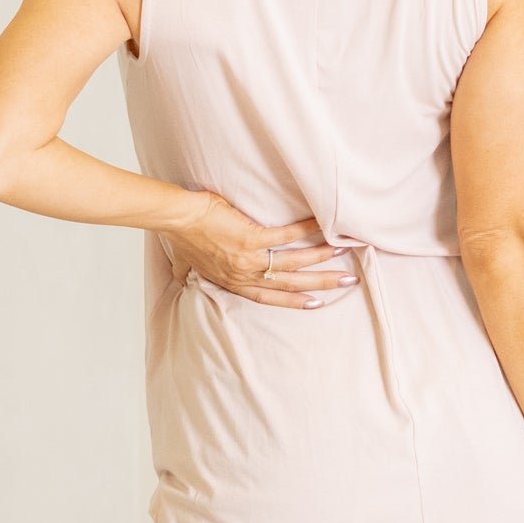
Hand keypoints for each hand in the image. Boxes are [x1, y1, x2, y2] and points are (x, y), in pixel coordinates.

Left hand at [162, 193, 355, 308]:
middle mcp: (245, 275)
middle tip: (346, 282)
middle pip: (289, 284)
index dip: (294, 302)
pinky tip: (324, 227)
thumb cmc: (182, 237)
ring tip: (342, 253)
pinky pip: (286, 236)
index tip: (316, 303)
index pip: (269, 297)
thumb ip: (191, 272)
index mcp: (233, 282)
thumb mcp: (188, 264)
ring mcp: (249, 258)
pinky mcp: (251, 237)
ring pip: (293, 263)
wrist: (177, 219)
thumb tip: (182, 274)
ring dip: (321, 259)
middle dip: (321, 284)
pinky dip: (307, 231)